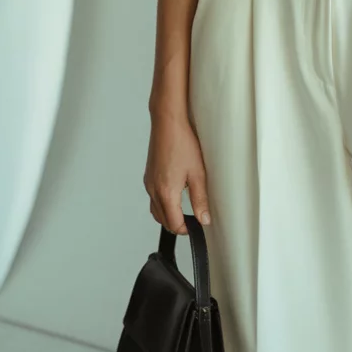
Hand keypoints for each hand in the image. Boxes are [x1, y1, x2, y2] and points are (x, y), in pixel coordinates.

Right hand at [143, 112, 211, 233]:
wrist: (167, 122)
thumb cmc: (182, 142)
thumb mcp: (198, 173)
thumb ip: (200, 199)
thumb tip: (203, 218)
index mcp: (166, 192)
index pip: (173, 223)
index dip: (186, 229)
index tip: (196, 227)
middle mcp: (153, 190)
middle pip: (162, 220)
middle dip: (177, 224)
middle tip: (193, 221)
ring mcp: (149, 182)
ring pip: (156, 209)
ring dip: (168, 215)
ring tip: (184, 211)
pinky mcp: (149, 175)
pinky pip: (153, 197)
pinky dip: (163, 203)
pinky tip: (175, 194)